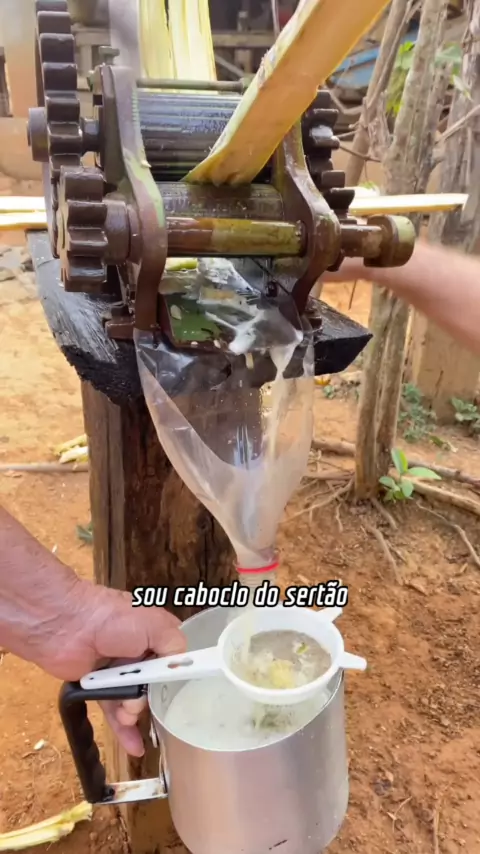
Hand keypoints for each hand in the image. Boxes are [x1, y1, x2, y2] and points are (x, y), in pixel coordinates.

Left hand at [40, 581, 185, 756]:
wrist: (64, 626)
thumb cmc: (113, 620)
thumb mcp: (155, 625)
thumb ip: (175, 646)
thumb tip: (181, 668)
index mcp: (154, 633)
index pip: (174, 660)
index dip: (174, 676)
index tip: (177, 693)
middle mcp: (138, 652)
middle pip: (155, 685)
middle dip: (152, 698)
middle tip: (141, 699)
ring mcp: (117, 671)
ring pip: (135, 700)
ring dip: (135, 712)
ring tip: (128, 713)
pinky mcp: (97, 687)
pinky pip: (113, 710)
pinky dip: (123, 729)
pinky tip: (135, 746)